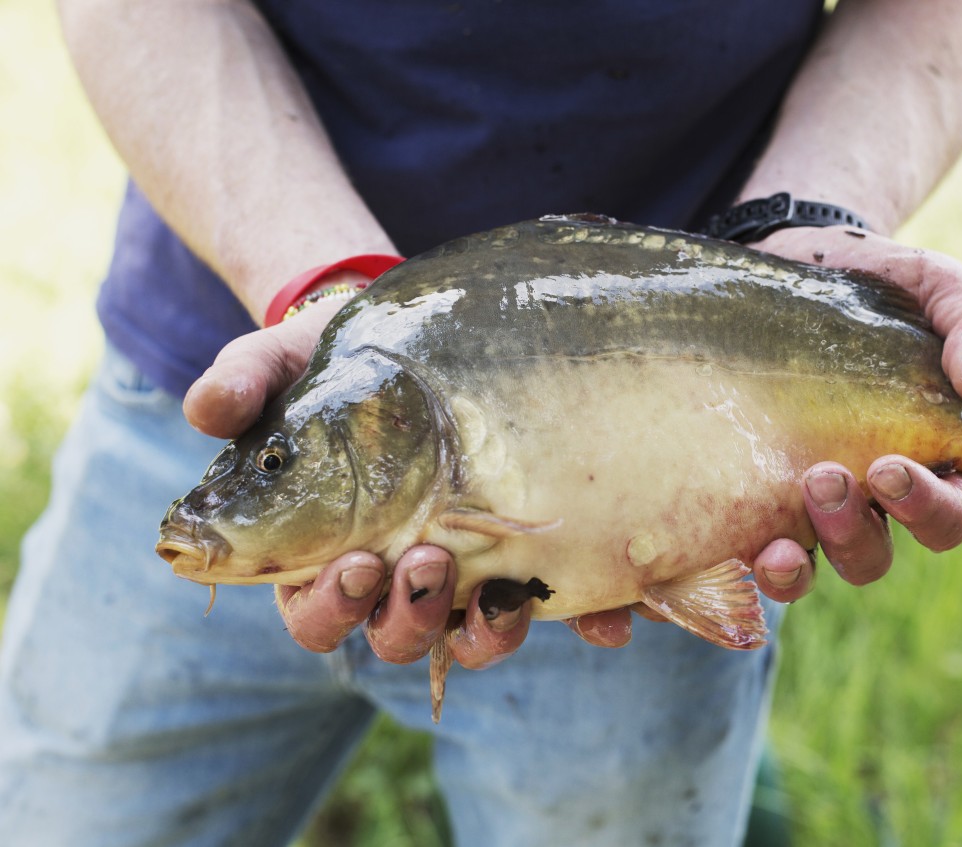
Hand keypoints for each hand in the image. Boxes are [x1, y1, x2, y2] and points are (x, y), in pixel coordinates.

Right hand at [183, 283, 547, 664]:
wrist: (410, 343)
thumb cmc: (332, 364)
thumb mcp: (281, 360)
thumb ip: (242, 382)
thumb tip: (204, 411)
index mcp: (320, 553)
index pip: (312, 612)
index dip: (329, 607)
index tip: (357, 562)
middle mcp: (390, 576)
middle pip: (391, 636)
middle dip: (408, 616)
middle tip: (428, 562)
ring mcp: (462, 571)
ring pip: (468, 636)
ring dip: (483, 632)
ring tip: (500, 592)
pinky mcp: (520, 551)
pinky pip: (551, 603)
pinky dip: (580, 620)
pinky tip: (606, 620)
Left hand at [742, 225, 961, 597]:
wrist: (784, 261)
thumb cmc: (873, 281)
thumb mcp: (931, 284)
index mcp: (924, 459)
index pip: (945, 516)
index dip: (926, 510)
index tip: (890, 469)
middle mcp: (864, 497)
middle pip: (875, 555)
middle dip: (853, 532)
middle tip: (824, 477)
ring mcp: (802, 502)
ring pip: (814, 566)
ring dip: (801, 564)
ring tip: (776, 531)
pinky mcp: (747, 493)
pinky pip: (750, 555)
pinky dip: (745, 566)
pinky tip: (735, 549)